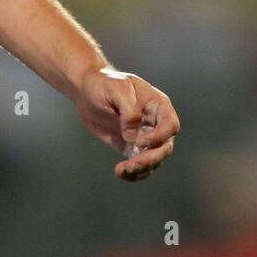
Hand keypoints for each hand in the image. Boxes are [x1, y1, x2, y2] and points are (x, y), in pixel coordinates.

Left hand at [73, 66, 179, 181]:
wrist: (87, 91)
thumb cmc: (104, 83)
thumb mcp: (116, 89)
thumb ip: (129, 110)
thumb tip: (133, 137)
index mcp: (157, 105)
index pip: (170, 125)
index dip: (159, 137)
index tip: (140, 142)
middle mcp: (154, 123)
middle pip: (165, 147)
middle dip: (151, 158)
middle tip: (132, 164)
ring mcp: (144, 137)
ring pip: (154, 160)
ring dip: (142, 168)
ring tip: (123, 170)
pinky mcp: (131, 148)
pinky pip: (139, 165)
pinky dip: (133, 173)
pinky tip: (120, 172)